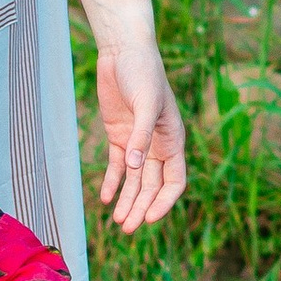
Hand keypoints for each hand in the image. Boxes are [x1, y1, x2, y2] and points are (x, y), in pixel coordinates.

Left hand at [91, 39, 186, 232]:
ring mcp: (137, 142)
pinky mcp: (119, 135)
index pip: (174, 180)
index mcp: (173, 139)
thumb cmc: (143, 72)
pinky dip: (113, 182)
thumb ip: (142, 136)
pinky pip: (118, 166)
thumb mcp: (146, 103)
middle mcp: (157, 145)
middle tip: (127, 228)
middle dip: (141, 207)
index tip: (149, 217)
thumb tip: (136, 167)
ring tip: (117, 222)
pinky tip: (106, 199)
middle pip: (151, 186)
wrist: (123, 51)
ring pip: (134, 180)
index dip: (164, 201)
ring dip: (127, 200)